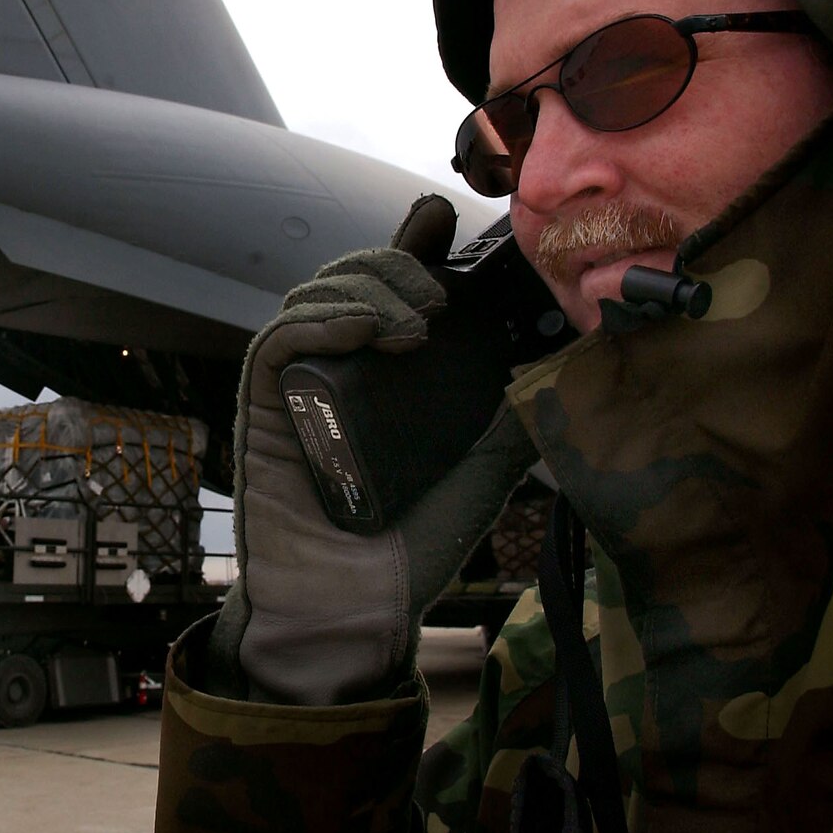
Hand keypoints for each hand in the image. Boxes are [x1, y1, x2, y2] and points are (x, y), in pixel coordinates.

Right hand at [210, 195, 540, 704]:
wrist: (354, 612)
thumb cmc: (409, 547)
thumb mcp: (481, 474)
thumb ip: (513, 423)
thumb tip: (568, 363)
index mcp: (385, 372)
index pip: (392, 287)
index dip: (413, 245)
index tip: (445, 220)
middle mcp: (338, 366)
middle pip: (351, 277)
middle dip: (397, 265)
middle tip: (442, 295)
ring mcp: (298, 384)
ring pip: (315, 296)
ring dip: (368, 289)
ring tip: (417, 323)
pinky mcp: (264, 407)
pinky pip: (280, 342)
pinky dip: (322, 320)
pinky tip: (366, 328)